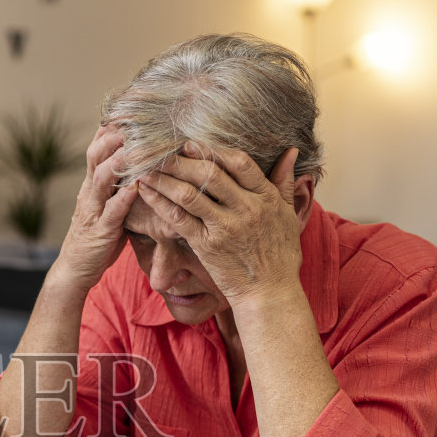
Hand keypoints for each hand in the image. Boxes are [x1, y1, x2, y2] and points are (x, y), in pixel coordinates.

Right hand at [48, 126, 138, 292]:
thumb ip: (117, 186)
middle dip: (112, 136)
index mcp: (90, 185)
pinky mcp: (101, 231)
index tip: (127, 112)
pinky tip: (137, 185)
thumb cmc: (96, 238)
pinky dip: (125, 196)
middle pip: (95, 156)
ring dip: (118, 161)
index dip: (109, 130)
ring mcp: (93, 210)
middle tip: (132, 119)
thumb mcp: (105, 206)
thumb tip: (139, 166)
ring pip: (101, 178)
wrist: (75, 269)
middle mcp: (88, 193)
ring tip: (135, 145)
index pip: (96, 149)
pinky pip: (112, 210)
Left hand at [136, 143, 306, 304]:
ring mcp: (225, 227)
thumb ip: (284, 182)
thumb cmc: (280, 256)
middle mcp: (245, 209)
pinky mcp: (207, 246)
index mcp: (265, 197)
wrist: (271, 294)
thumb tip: (291, 150)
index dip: (213, 149)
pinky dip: (159, 202)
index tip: (191, 142)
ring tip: (145, 166)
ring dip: (164, 177)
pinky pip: (178, 218)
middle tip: (158, 149)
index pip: (239, 163)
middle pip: (209, 173)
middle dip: (181, 159)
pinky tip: (145, 190)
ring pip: (189, 193)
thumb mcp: (289, 215)